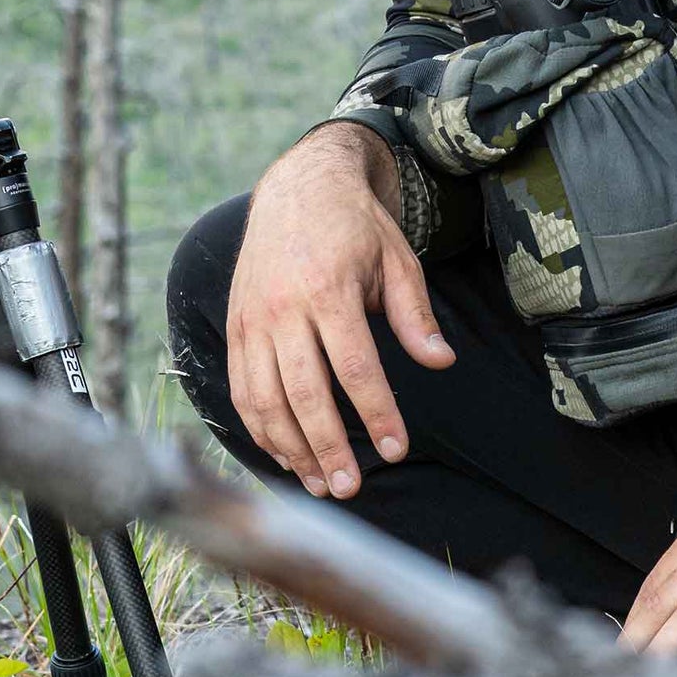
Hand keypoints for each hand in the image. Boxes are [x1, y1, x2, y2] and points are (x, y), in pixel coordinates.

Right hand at [227, 123, 453, 499]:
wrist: (297, 188)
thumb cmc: (355, 228)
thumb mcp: (397, 260)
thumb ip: (416, 315)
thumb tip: (441, 362)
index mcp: (329, 289)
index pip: (355, 367)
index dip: (376, 413)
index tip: (396, 449)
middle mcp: (284, 308)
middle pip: (304, 393)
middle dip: (328, 446)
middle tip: (351, 487)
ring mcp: (253, 319)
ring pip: (265, 398)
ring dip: (291, 448)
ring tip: (320, 483)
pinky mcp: (236, 327)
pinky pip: (242, 388)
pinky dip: (260, 427)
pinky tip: (285, 454)